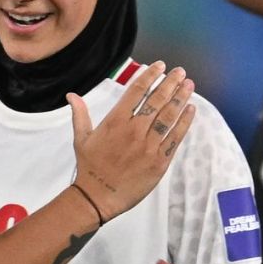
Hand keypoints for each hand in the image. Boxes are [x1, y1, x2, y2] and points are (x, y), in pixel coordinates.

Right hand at [69, 62, 195, 221]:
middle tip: (180, 72)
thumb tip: (71, 95)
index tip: (160, 66)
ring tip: (189, 85)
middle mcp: (134, 130)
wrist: (98, 197)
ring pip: (169, 117)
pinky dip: (185, 123)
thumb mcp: (81, 138)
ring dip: (181, 99)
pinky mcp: (159, 161)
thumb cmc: (89, 168)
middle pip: (157, 100)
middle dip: (170, 83)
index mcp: (115, 121)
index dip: (150, 76)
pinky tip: (191, 110)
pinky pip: (175, 138)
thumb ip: (80, 114)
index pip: (137, 91)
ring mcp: (148, 146)